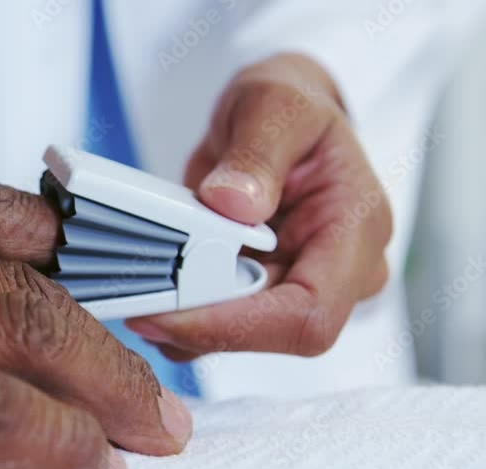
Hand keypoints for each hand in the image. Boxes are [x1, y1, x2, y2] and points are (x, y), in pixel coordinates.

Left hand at [127, 53, 391, 357]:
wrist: (273, 119)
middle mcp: (341, 272)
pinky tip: (151, 300)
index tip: (175, 312)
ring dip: (189, 327)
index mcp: (357, 230)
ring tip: (138, 301)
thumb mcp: (274, 106)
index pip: (311, 312)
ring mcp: (303, 285)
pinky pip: (227, 325)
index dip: (241, 326)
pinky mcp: (267, 291)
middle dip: (205, 327)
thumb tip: (234, 204)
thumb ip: (258, 153)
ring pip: (246, 337)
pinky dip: (186, 319)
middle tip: (139, 309)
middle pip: (275, 333)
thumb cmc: (287, 107)